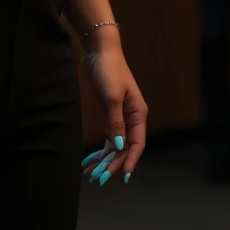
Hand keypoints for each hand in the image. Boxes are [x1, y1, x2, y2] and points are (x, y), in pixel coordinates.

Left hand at [80, 39, 147, 186]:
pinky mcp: (110, 113)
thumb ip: (116, 122)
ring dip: (105, 159)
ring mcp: (121, 116)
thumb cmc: (109, 70)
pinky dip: (101, 148)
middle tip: (99, 178)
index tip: (123, 177)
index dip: (131, 161)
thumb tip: (120, 147)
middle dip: (113, 164)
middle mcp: (132, 118)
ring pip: (116, 145)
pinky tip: (91, 159)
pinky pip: (109, 137)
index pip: (137, 144)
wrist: (99, 50)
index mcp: (138, 114)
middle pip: (125, 148)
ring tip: (92, 174)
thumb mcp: (112, 97)